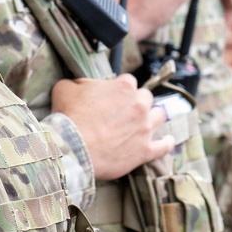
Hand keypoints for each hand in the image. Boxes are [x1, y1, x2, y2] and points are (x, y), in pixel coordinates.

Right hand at [51, 73, 174, 179]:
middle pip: (146, 97)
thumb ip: (78, 82)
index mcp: (124, 86)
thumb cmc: (69, 117)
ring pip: (159, 116)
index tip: (112, 97)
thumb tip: (80, 85)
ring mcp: (145, 128)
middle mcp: (139, 104)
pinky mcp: (146, 150)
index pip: (128, 81)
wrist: (72, 148)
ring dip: (152, 117)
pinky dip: (166, 143)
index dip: (119, 89)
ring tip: (143, 123)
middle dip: (136, 102)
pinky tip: (165, 141)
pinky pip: (165, 145)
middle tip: (123, 112)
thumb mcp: (65, 88)